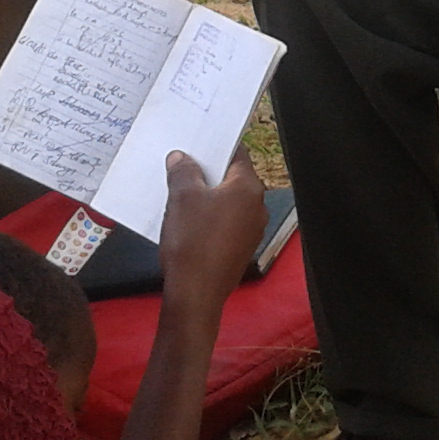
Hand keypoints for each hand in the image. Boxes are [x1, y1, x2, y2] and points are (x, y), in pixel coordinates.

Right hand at [157, 149, 266, 322]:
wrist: (195, 293)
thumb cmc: (192, 241)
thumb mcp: (182, 198)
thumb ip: (183, 171)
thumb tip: (182, 158)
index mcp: (249, 188)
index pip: (237, 155)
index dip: (216, 148)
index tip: (197, 146)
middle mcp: (258, 207)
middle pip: (232, 180)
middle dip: (208, 175)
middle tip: (182, 171)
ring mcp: (252, 230)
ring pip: (228, 203)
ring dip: (207, 198)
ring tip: (180, 198)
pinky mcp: (241, 248)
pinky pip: (226, 224)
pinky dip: (210, 219)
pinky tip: (188, 225)